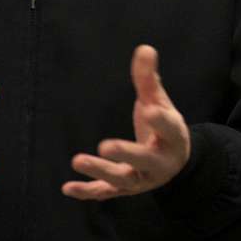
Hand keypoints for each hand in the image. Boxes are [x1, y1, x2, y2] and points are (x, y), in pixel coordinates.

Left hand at [63, 44, 189, 200]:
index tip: (149, 109)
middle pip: (144, 159)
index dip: (160, 120)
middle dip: (125, 153)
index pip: (168, 127)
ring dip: (99, 171)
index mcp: (173, 137)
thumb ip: (149, 79)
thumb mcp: (160, 102)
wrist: (174, 163)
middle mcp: (159, 162)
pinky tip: (67, 188)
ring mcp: (142, 179)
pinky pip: (106, 192)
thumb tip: (144, 48)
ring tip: (77, 160)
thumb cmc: (163, 127)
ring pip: (122, 179)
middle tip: (105, 146)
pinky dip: (87, 191)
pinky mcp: (125, 189)